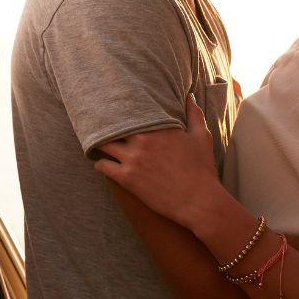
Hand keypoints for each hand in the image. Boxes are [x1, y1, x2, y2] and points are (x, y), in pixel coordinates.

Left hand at [93, 95, 226, 231]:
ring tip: (96, 142)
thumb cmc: (202, 169)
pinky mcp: (127, 178)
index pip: (131, 111)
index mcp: (158, 127)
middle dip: (107, 124)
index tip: (116, 107)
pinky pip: (103, 166)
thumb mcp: (202, 137)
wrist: (199, 202)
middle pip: (113, 126)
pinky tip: (99, 163)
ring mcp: (133, 159)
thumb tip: (189, 96)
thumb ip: (194, 114)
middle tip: (100, 124)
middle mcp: (142, 140)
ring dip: (99, 143)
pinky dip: (99, 164)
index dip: (122, 110)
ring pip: (104, 145)